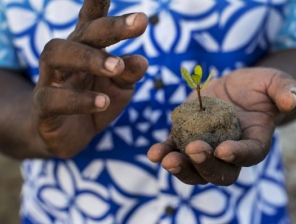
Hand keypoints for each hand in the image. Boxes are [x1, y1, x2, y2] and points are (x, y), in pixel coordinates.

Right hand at [32, 0, 147, 157]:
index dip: (98, 1)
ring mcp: (51, 79)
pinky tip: (103, 102)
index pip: (93, 19)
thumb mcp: (120, 88)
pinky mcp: (43, 107)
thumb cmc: (98, 102)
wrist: (70, 136)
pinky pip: (52, 98)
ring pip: (56, 53)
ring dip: (90, 57)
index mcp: (88, 48)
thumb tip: (142, 60)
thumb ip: (129, 74)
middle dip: (112, 26)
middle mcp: (67, 57)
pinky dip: (79, 100)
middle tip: (141, 22)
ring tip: (117, 67)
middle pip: (82, 32)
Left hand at [148, 68, 295, 184]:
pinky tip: (154, 152)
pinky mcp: (188, 136)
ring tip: (165, 158)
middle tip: (193, 150)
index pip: (249, 155)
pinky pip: (175, 149)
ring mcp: (208, 147)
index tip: (223, 149)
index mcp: (255, 142)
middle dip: (205, 166)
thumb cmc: (264, 87)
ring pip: (194, 168)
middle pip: (219, 171)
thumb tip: (291, 100)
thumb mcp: (279, 84)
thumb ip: (289, 92)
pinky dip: (165, 152)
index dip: (237, 155)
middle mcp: (231, 152)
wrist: (240, 87)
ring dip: (180, 166)